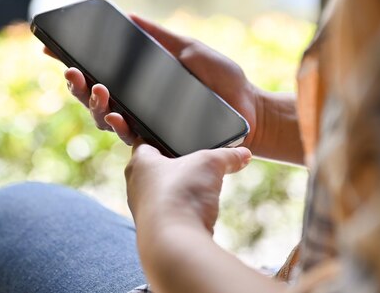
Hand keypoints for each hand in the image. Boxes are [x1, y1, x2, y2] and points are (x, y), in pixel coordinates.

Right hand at [45, 15, 260, 147]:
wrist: (250, 109)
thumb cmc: (224, 80)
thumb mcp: (190, 49)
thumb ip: (160, 37)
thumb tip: (129, 15)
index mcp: (141, 82)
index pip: (101, 74)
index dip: (76, 63)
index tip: (53, 48)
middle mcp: (138, 104)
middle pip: (96, 98)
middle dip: (77, 85)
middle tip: (71, 70)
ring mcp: (146, 125)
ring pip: (106, 119)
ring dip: (94, 104)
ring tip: (96, 88)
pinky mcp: (160, 142)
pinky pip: (131, 137)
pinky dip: (120, 125)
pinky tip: (116, 116)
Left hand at [125, 139, 251, 231]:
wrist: (175, 243)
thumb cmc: (181, 194)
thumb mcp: (210, 164)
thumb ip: (227, 155)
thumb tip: (244, 154)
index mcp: (139, 163)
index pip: (145, 141)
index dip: (160, 136)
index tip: (173, 136)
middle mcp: (135, 186)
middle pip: (155, 169)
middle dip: (174, 165)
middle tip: (193, 162)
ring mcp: (144, 210)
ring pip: (162, 193)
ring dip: (179, 190)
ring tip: (199, 188)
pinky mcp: (155, 229)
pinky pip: (170, 213)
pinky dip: (183, 209)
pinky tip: (197, 211)